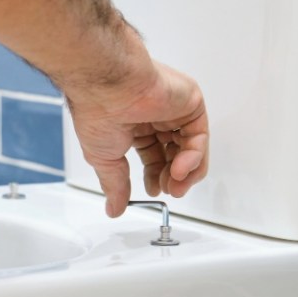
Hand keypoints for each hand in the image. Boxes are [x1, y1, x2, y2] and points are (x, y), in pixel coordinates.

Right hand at [68, 60, 208, 217]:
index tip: (155, 190)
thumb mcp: (105, 159)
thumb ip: (115, 185)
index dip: (157, 175)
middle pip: (176, 153)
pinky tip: (179, 169)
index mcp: (135, 124)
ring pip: (191, 147)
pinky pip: (199, 136)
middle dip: (173, 177)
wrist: (108, 88)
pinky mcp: (190, 102)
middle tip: (169, 190)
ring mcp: (175, 109)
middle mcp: (156, 115)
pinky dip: (193, 157)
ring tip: (175, 184)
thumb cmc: (98, 111)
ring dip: (185, 172)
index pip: (154, 154)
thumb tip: (113, 208)